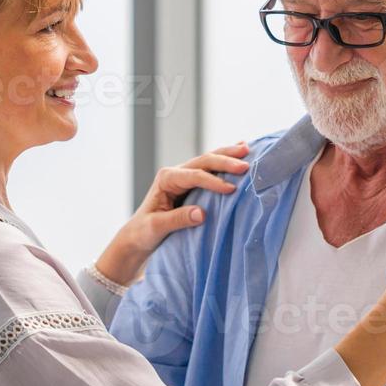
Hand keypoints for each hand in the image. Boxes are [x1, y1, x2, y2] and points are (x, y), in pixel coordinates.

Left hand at [95, 142, 250, 284]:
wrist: (138, 235)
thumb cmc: (143, 232)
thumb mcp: (156, 227)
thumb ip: (177, 219)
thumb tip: (202, 214)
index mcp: (166, 179)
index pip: (194, 176)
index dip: (213, 181)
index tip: (231, 190)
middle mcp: (176, 173)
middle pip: (204, 161)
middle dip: (225, 162)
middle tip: (245, 165)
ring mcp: (185, 176)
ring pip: (209, 160)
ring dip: (228, 155)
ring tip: (247, 149)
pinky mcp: (193, 184)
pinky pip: (211, 168)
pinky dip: (226, 160)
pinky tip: (240, 149)